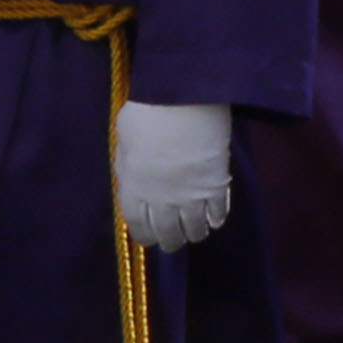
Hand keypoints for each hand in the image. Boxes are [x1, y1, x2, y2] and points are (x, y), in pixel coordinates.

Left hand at [112, 101, 236, 251]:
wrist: (182, 99)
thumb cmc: (146, 114)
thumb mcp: (124, 142)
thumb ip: (129, 167)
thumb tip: (133, 179)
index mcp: (135, 188)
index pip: (138, 224)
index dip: (145, 235)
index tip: (149, 239)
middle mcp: (161, 200)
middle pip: (167, 232)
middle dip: (171, 242)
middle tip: (174, 243)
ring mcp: (190, 195)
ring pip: (194, 228)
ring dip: (195, 234)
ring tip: (197, 235)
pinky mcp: (216, 185)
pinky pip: (218, 212)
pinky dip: (216, 220)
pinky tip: (216, 221)